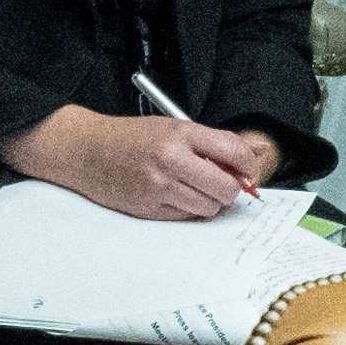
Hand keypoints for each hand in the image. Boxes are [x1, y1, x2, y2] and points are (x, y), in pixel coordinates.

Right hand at [11, 103, 275, 224]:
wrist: (88, 151)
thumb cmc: (133, 138)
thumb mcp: (174, 128)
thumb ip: (215, 143)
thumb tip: (257, 156)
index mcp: (180, 134)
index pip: (234, 153)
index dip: (248, 165)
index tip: (248, 171)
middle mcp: (170, 160)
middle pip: (226, 188)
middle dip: (231, 189)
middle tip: (222, 183)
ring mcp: (159, 187)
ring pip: (210, 207)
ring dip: (210, 201)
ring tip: (195, 188)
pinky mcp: (149, 209)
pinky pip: (187, 217)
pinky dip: (190, 209)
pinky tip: (177, 195)